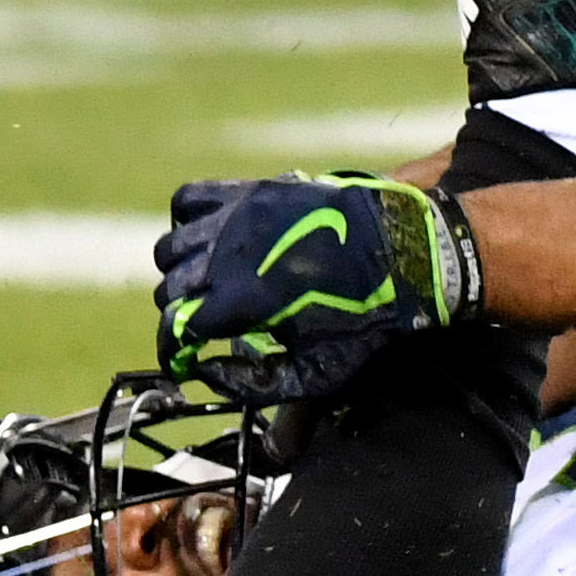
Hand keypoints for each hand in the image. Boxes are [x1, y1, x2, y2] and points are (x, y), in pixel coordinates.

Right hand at [153, 172, 481, 403]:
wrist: (405, 251)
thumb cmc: (366, 317)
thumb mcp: (317, 372)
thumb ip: (253, 384)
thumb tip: (204, 375)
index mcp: (243, 299)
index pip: (176, 325)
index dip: (173, 350)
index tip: (181, 361)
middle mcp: (231, 253)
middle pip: (170, 286)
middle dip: (178, 313)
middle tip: (200, 327)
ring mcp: (238, 217)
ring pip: (171, 245)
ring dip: (177, 271)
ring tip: (201, 286)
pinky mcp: (251, 192)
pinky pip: (190, 197)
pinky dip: (184, 220)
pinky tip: (204, 241)